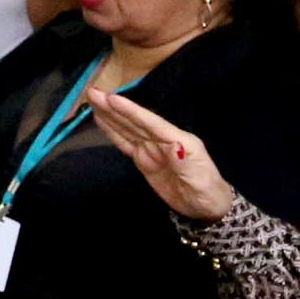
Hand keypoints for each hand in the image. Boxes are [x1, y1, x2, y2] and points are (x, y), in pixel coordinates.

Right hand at [83, 88, 237, 219]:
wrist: (206, 207)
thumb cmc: (206, 191)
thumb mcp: (200, 178)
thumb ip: (186, 161)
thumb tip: (173, 146)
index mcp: (178, 140)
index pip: (151, 122)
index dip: (131, 111)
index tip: (111, 98)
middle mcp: (163, 139)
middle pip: (135, 121)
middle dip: (114, 107)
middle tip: (93, 92)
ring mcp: (152, 148)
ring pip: (127, 128)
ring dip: (109, 114)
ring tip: (93, 99)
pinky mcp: (144, 159)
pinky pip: (125, 143)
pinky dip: (112, 131)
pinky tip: (102, 120)